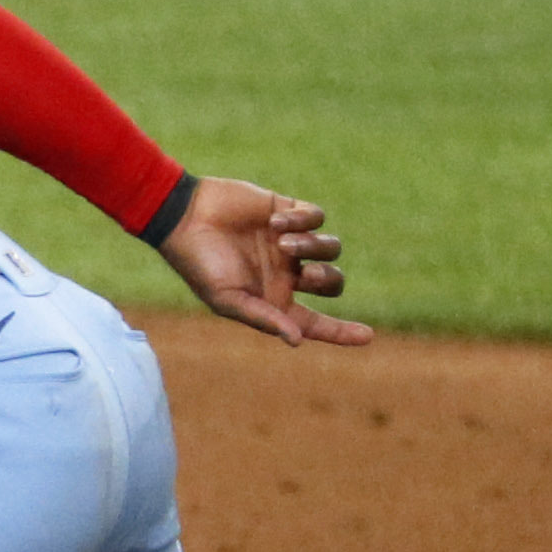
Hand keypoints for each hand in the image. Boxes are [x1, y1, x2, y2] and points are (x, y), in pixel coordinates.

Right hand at [153, 177, 370, 348]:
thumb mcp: (226, 299)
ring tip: (281, 240)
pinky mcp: (288, 211)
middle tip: (306, 273)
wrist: (184, 217)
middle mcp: (287, 272)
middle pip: (333, 282)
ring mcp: (290, 242)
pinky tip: (275, 220)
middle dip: (327, 279)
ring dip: (313, 246)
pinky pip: (317, 217)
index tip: (367, 337)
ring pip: (331, 247)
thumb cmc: (199, 264)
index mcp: (274, 299)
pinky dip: (303, 220)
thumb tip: (298, 340)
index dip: (343, 332)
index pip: (316, 322)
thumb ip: (263, 318)